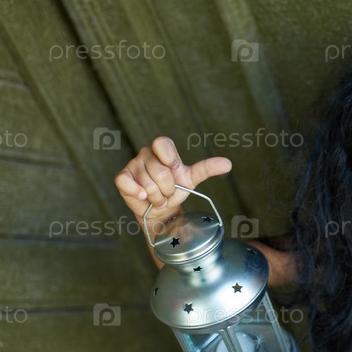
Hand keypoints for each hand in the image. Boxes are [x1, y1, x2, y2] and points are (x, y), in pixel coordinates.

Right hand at [114, 136, 231, 234]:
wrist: (160, 209)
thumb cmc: (175, 190)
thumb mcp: (191, 178)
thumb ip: (207, 168)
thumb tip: (228, 164)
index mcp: (162, 149)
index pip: (162, 143)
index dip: (169, 158)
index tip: (175, 169)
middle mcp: (146, 154)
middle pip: (160, 172)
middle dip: (167, 189)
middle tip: (167, 193)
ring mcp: (133, 165)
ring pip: (147, 183)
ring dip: (156, 197)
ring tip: (157, 198)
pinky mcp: (122, 178)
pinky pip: (125, 182)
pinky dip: (137, 193)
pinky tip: (143, 197)